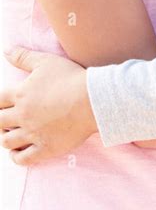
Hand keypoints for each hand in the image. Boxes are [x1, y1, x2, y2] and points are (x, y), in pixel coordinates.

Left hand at [0, 49, 95, 165]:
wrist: (92, 99)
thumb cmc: (70, 78)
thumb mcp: (45, 61)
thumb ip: (23, 56)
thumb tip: (6, 51)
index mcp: (21, 95)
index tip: (2, 103)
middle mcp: (23, 116)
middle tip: (5, 119)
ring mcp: (33, 134)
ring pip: (7, 142)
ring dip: (5, 138)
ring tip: (11, 133)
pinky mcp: (45, 148)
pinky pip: (23, 159)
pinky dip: (15, 157)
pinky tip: (16, 152)